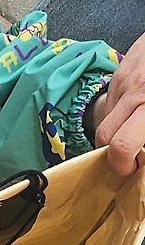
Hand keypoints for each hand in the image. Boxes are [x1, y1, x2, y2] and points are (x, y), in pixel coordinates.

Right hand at [94, 30, 144, 174]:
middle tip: (129, 160)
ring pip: (105, 121)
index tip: (132, 169)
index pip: (121, 145)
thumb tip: (141, 155)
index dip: (123, 165)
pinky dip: (119, 115)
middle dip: (112, 154)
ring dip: (115, 134)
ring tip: (134, 134)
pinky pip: (110, 104)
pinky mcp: (119, 74)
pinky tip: (135, 112)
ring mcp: (122, 82)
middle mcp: (133, 94)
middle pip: (104, 137)